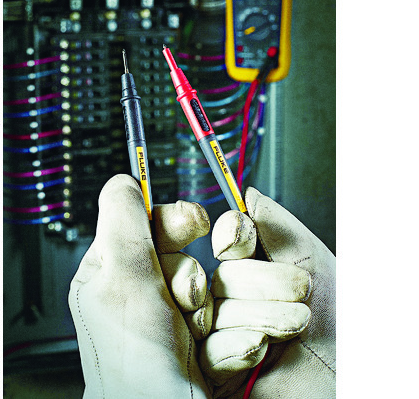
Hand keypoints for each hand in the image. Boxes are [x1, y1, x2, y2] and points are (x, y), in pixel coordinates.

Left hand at [69, 174, 213, 397]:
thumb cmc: (133, 356)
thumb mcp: (122, 274)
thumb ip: (123, 219)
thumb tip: (123, 179)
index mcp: (113, 274)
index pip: (147, 227)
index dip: (175, 220)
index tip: (196, 221)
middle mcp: (140, 295)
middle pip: (184, 258)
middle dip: (190, 279)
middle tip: (184, 300)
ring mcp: (170, 321)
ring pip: (208, 290)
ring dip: (208, 311)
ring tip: (193, 334)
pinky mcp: (198, 343)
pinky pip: (223, 320)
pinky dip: (224, 336)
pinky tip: (209, 352)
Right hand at [200, 187, 335, 397]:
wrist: (351, 370)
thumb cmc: (339, 314)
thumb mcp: (308, 257)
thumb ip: (273, 223)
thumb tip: (245, 193)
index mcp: (247, 268)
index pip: (217, 242)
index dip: (222, 235)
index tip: (234, 242)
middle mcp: (229, 297)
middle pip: (217, 275)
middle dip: (263, 282)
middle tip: (302, 290)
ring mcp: (222, 333)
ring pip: (215, 312)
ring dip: (263, 317)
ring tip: (297, 324)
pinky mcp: (219, 369)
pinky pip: (211, 351)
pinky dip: (239, 345)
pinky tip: (262, 346)